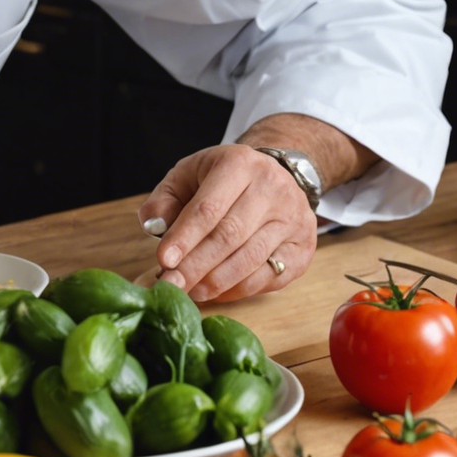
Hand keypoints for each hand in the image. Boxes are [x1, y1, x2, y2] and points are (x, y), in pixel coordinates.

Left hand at [139, 144, 315, 302]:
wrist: (275, 176)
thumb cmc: (223, 180)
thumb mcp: (189, 175)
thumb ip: (165, 199)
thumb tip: (153, 226)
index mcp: (240, 164)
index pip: (209, 208)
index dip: (185, 237)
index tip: (163, 261)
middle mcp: (273, 188)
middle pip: (230, 236)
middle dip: (196, 266)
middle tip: (171, 286)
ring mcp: (294, 219)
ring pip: (250, 260)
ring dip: (214, 283)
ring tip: (188, 292)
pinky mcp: (303, 247)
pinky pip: (268, 277)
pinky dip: (238, 290)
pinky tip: (215, 292)